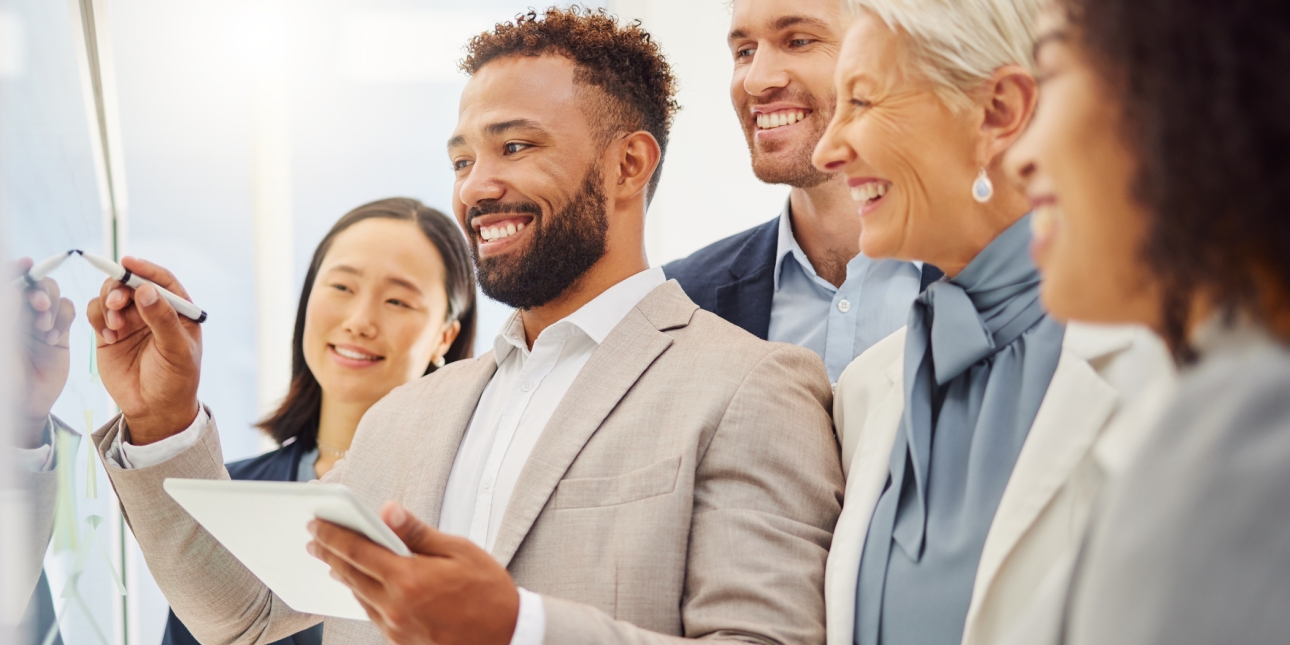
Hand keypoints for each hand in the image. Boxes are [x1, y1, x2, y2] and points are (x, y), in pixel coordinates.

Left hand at [14, 258, 74, 446]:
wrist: (23, 406)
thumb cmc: (6, 377)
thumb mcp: (4, 345)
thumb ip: (7, 313)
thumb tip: (14, 286)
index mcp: (5, 314)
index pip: (9, 281)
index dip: (16, 269)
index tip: (26, 264)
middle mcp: (18, 313)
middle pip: (33, 284)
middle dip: (38, 290)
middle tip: (40, 306)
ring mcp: (39, 322)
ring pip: (52, 294)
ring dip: (52, 306)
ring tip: (45, 328)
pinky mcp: (59, 333)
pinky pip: (68, 311)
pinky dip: (65, 318)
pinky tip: (55, 337)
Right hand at [87, 257, 200, 443]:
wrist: (154, 409)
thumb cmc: (175, 380)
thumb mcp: (176, 351)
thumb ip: (162, 320)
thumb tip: (146, 289)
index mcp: (177, 311)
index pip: (162, 281)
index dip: (146, 269)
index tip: (128, 263)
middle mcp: (152, 311)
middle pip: (132, 283)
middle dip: (121, 286)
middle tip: (117, 302)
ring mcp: (130, 321)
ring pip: (111, 294)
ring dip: (108, 301)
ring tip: (114, 325)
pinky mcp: (109, 332)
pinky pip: (96, 312)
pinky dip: (97, 316)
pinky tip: (108, 335)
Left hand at [308, 502, 519, 644]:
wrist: (507, 637)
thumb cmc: (489, 592)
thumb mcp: (459, 551)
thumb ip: (418, 532)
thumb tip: (387, 510)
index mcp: (409, 579)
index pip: (358, 551)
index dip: (333, 535)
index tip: (316, 522)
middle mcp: (396, 607)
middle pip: (350, 575)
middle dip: (328, 553)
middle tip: (313, 539)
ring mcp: (397, 628)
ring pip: (358, 596)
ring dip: (342, 575)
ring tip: (331, 559)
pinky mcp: (402, 641)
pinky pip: (372, 614)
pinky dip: (361, 595)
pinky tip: (360, 585)